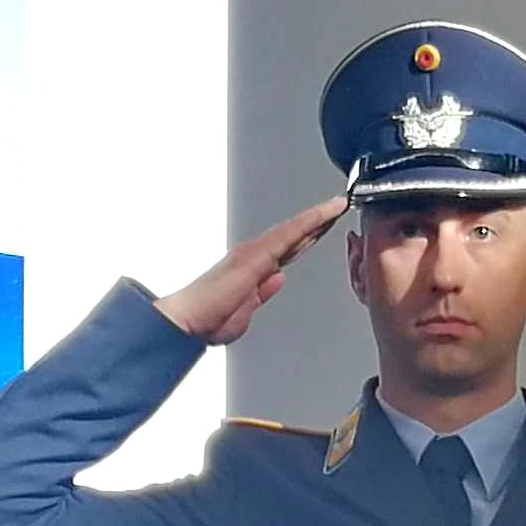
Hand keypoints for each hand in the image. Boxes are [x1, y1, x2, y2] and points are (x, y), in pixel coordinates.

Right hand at [151, 198, 349, 344]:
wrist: (188, 321)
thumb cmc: (207, 320)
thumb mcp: (245, 311)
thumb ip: (262, 293)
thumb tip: (277, 278)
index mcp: (253, 269)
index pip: (287, 250)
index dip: (307, 238)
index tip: (324, 228)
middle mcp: (254, 255)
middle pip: (294, 236)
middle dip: (317, 223)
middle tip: (337, 209)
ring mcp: (256, 252)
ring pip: (294, 229)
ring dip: (317, 216)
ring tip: (338, 204)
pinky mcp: (258, 254)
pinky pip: (290, 233)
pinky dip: (310, 221)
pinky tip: (325, 212)